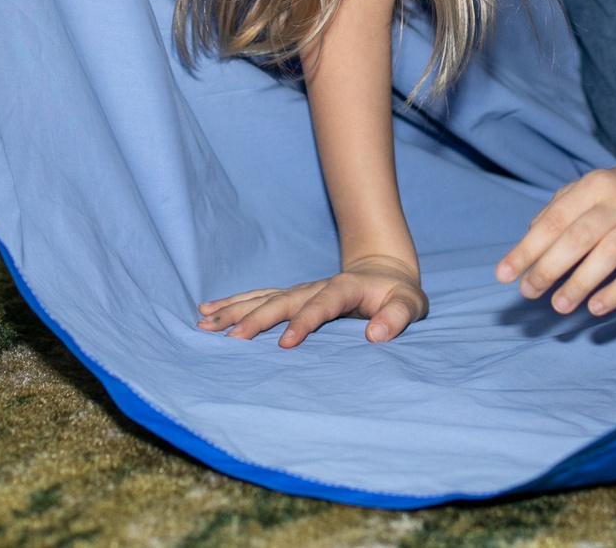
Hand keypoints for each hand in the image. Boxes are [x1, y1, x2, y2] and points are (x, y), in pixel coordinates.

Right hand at [197, 255, 427, 345]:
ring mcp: (301, 290)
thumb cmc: (398, 294)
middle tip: (228, 337)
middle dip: (255, 318)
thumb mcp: (411, 304)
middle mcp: (316, 287)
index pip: (321, 305)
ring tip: (204, 322)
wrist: (384, 271)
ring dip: (235, 309)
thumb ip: (397, 317)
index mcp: (344, 288)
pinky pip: (260, 299)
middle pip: (282, 300)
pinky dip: (235, 304)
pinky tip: (208, 310)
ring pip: (264, 298)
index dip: (304, 322)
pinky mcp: (292, 297)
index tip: (284, 344)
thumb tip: (376, 334)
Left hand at [498, 154, 615, 315]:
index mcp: (592, 187)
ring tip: (559, 305)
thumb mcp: (586, 190)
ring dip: (580, 282)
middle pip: (578, 236)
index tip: (504, 274)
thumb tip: (527, 245)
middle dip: (549, 267)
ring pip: (608, 254)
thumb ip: (555, 212)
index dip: (527, 249)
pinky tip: (596, 307)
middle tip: (529, 292)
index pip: (554, 220)